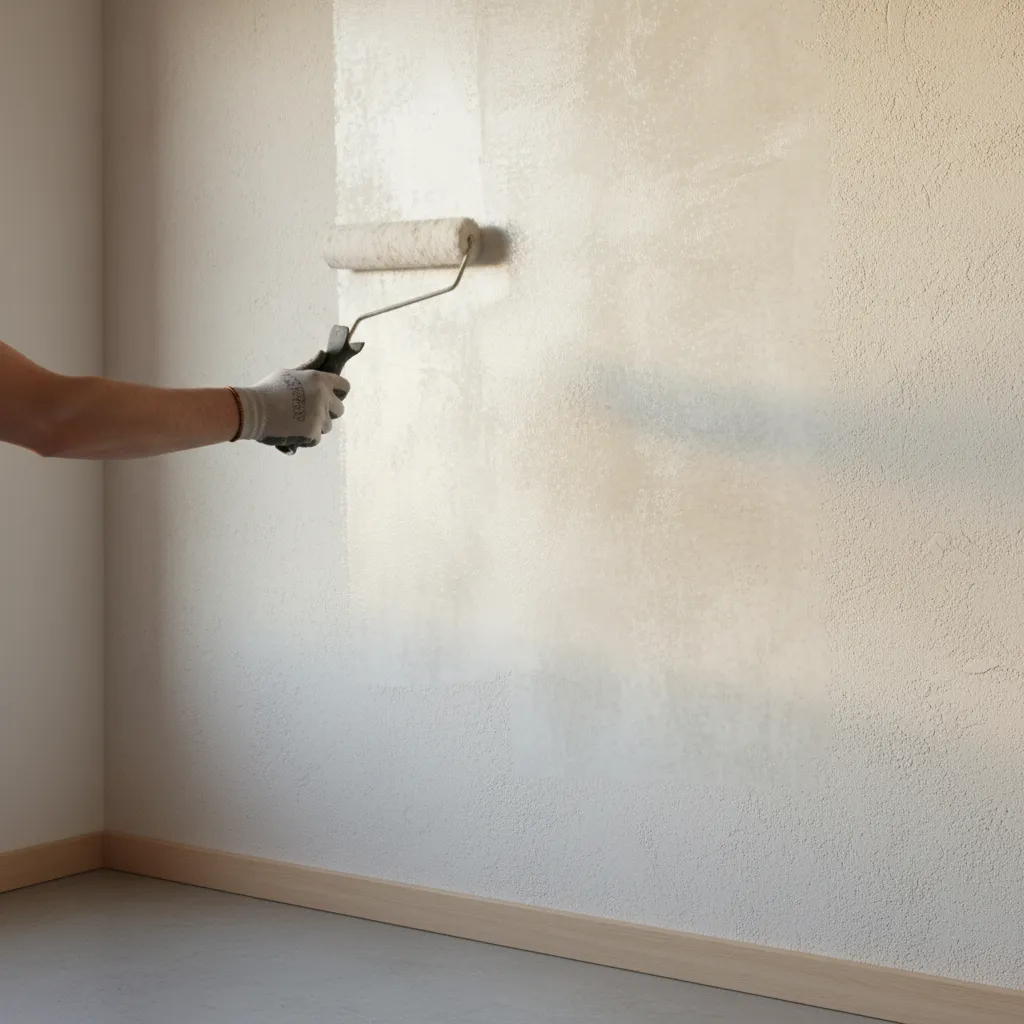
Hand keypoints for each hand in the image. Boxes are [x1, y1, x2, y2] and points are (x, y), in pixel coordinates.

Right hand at [232, 354, 348, 449]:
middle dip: (328, 413)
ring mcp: (319, 415)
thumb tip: (323, 353)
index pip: (344, 386)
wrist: (251, 410)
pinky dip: (305, 439)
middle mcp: (323, 396)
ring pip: (327, 426)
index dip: (339, 393)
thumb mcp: (289, 373)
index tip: (331, 398)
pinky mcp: (313, 432)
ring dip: (315, 426)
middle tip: (309, 413)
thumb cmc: (267, 390)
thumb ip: (309, 366)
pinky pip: (316, 439)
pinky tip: (291, 432)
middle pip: (339, 410)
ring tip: (295, 422)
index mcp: (319, 379)